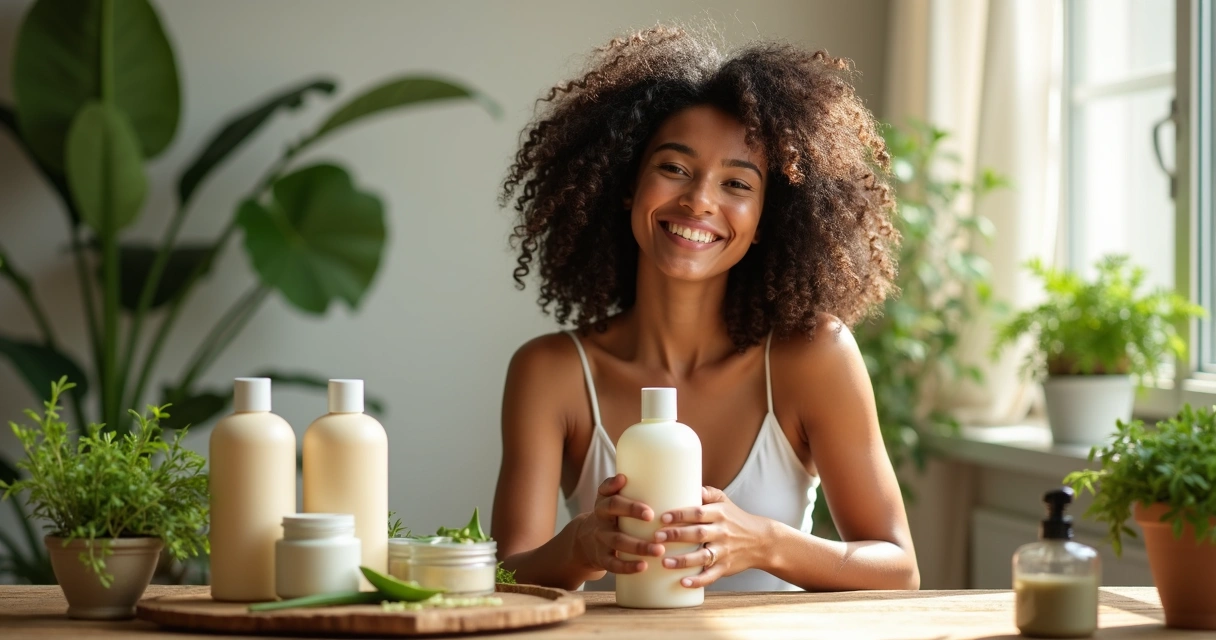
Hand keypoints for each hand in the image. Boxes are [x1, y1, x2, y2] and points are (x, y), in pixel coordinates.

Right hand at [574, 474, 665, 574]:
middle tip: (653, 517)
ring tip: (659, 550)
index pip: (613, 499)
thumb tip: (623, 476)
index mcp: (604, 504)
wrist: (584, 541)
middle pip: (613, 513)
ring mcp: (601, 540)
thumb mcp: (608, 499)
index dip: (629, 503)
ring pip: (617, 541)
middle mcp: (601, 520)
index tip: (648, 509)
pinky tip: (643, 566)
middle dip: (633, 513)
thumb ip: (617, 487)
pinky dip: (628, 566)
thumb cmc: (609, 515)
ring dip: (639, 546)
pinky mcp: (602, 558)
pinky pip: (613, 564)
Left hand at [654, 486, 769, 587]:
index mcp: (720, 514)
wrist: (762, 541)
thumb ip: (707, 493)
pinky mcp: (726, 568)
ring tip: (664, 562)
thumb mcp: (725, 502)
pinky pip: (711, 576)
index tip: (663, 517)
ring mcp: (724, 551)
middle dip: (676, 535)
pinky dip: (698, 581)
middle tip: (656, 537)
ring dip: (683, 560)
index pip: (698, 512)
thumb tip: (688, 484)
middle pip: (698, 533)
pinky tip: (683, 583)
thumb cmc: (737, 519)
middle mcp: (722, 532)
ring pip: (703, 556)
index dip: (680, 515)